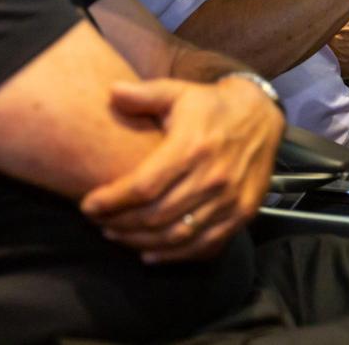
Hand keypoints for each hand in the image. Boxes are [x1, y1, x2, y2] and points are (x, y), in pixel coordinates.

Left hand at [79, 75, 283, 262]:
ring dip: (141, 243)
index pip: (143, 186)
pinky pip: (205, 246)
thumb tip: (111, 91)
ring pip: (177, 235)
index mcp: (191, 147)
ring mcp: (230, 200)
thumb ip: (144, 94)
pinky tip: (151, 254)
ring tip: (117, 236)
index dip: (112, 201)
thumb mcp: (178, 92)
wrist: (261, 115)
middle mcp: (212, 177)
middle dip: (121, 224)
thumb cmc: (210, 105)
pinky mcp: (242, 214)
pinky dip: (175, 256)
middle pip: (156, 216)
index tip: (88, 206)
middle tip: (99, 223)